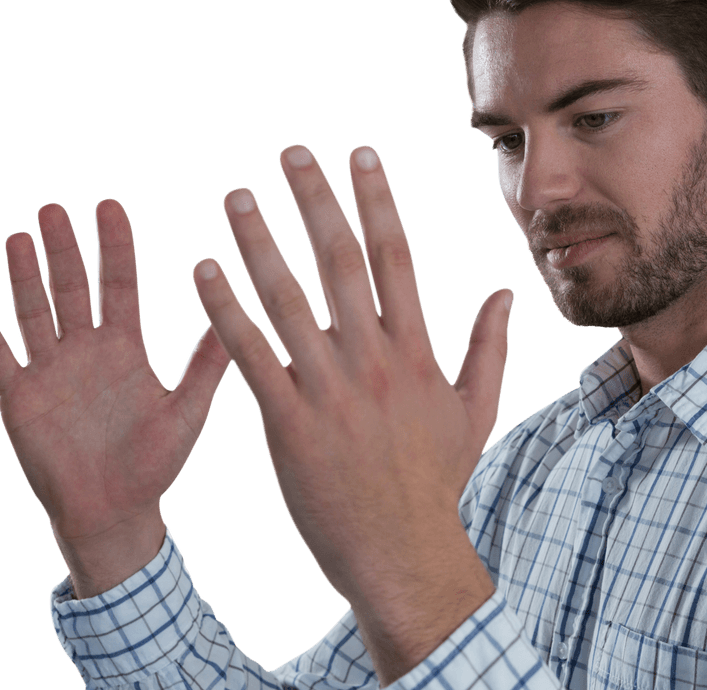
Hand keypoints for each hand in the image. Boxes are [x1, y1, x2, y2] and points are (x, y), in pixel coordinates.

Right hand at [0, 200, 230, 595]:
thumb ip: (206, 365)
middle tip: (54, 206)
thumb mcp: (187, 410)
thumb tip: (237, 319)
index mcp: (125, 348)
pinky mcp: (20, 397)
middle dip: (63, 248)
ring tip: (18, 235)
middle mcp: (85, 351)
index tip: (110, 205)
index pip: (117, 285)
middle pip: (70, 288)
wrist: (114, 511)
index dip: (113, 247)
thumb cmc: (156, 463)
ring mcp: (50, 371)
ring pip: (32, 312)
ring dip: (23, 275)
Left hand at [192, 145, 510, 680]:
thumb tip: (503, 293)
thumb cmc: (436, 482)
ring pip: (288, 299)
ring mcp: (331, 390)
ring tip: (236, 197)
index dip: (376, 199)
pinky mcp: (290, 423)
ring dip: (259, 242)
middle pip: (339, 261)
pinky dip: (226, 311)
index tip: (359, 154)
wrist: (404, 554)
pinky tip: (203, 271)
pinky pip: (252, 356)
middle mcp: (374, 360)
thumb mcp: (475, 411)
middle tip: (289, 152)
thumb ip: (488, 347)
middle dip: (314, 199)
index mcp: (415, 351)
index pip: (394, 256)